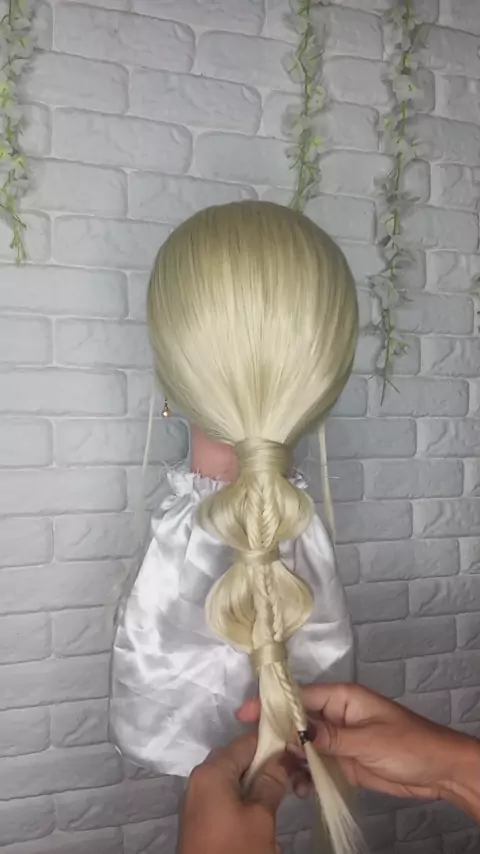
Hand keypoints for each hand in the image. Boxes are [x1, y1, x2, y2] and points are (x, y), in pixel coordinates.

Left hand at [178, 733, 289, 853]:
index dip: (275, 742)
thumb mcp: (260, 818)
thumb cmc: (236, 853)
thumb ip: (272, 782)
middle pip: (240, 757)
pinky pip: (227, 794)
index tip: (300, 749)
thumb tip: (286, 756)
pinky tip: (270, 803)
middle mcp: (200, 778)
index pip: (247, 741)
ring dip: (262, 781)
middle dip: (270, 762)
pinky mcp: (202, 817)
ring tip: (291, 790)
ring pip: (235, 777)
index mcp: (211, 771)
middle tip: (299, 773)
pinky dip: (248, 795)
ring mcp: (199, 798)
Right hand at [237, 683, 479, 818]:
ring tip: (280, 777)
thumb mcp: (367, 740)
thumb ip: (330, 737)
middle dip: (277, 736)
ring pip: (303, 745)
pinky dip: (304, 775)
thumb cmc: (408, 744)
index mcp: (342, 698)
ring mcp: (338, 739)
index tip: (244, 714)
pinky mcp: (343, 761)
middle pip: (297, 721)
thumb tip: (296, 732)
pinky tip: (299, 788)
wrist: (439, 771)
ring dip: (290, 760)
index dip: (272, 704)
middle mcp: (336, 715)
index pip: (300, 696)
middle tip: (257, 754)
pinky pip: (315, 764)